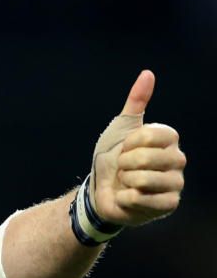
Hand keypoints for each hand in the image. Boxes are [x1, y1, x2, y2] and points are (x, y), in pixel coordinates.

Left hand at [90, 70, 185, 225]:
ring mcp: (176, 183)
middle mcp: (178, 159)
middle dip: (125, 163)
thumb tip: (148, 73)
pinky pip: (146, 199)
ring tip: (126, 183)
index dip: (129, 143)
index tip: (125, 147)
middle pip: (147, 158)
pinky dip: (128, 198)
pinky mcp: (169, 204)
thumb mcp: (120, 128)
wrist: (100, 190)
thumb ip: (135, 102)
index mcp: (169, 139)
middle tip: (123, 168)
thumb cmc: (112, 158)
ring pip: (146, 179)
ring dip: (125, 181)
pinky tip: (129, 197)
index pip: (150, 135)